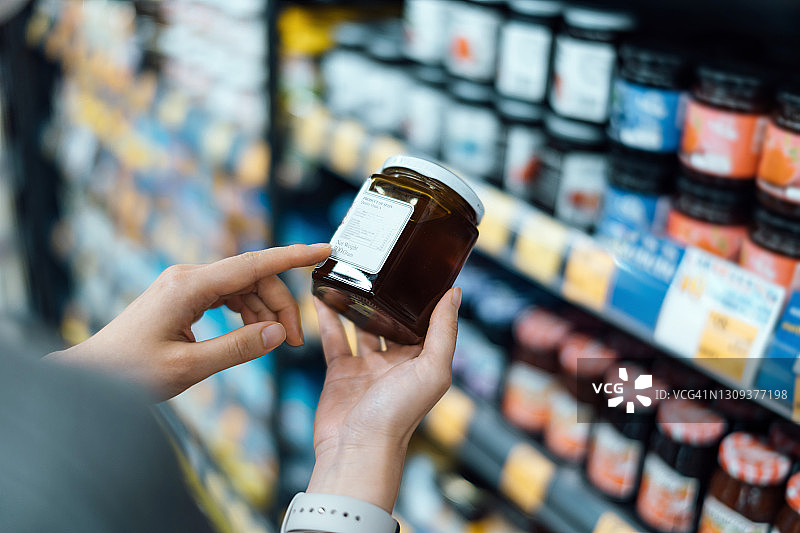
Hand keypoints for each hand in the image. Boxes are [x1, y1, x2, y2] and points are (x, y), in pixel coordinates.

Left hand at [47, 244, 331, 399]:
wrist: (90, 378)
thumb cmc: (129, 374)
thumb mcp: (188, 367)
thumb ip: (237, 349)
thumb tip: (277, 334)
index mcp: (189, 285)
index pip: (253, 263)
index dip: (293, 256)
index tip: (323, 251)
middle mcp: (188, 277)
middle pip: (253, 278)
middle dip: (280, 305)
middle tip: (294, 342)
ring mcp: (185, 286)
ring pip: (242, 288)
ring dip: (264, 312)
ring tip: (276, 343)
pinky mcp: (183, 298)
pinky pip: (227, 297)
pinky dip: (246, 314)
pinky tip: (252, 334)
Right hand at [307, 288, 460, 511]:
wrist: (356, 448)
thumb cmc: (398, 415)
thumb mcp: (432, 369)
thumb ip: (443, 331)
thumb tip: (455, 293)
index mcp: (423, 361)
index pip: (427, 322)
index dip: (424, 297)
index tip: (420, 266)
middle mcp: (397, 362)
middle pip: (393, 321)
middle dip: (388, 297)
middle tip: (380, 264)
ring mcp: (368, 366)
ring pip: (363, 326)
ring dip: (358, 304)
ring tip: (350, 275)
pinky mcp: (341, 371)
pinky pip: (335, 339)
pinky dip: (328, 318)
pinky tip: (321, 297)